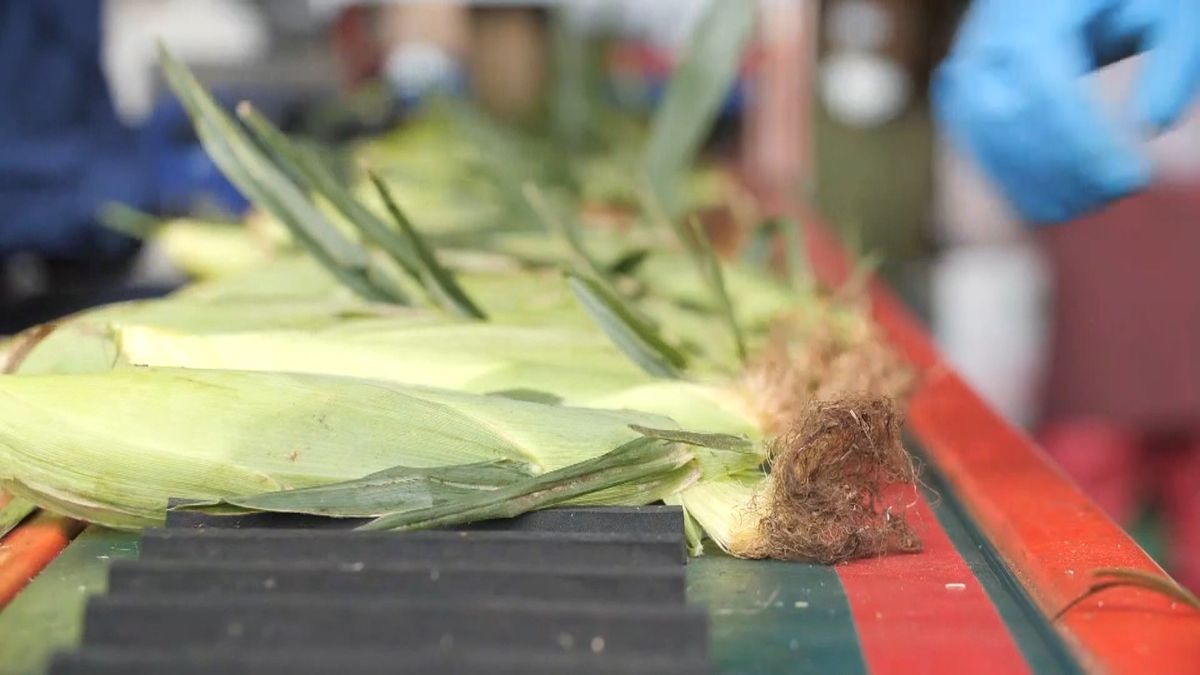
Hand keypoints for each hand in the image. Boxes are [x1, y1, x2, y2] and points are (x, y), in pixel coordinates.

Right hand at [933, 0, 1199, 223]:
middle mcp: (988, 36)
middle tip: (1114, 193)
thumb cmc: (1126, 2)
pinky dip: (1012, 183)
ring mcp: (967, 67)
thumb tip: (1147, 127)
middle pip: (1002, 116)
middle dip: (1058, 168)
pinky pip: (974, 147)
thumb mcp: (1168, 14)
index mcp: (1035, 9)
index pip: (1044, 84)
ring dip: (1032, 183)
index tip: (1130, 177)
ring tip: (1087, 203)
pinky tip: (1054, 204)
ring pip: (980, 137)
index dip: (1083, 140)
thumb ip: (1172, 64)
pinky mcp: (962, 96)